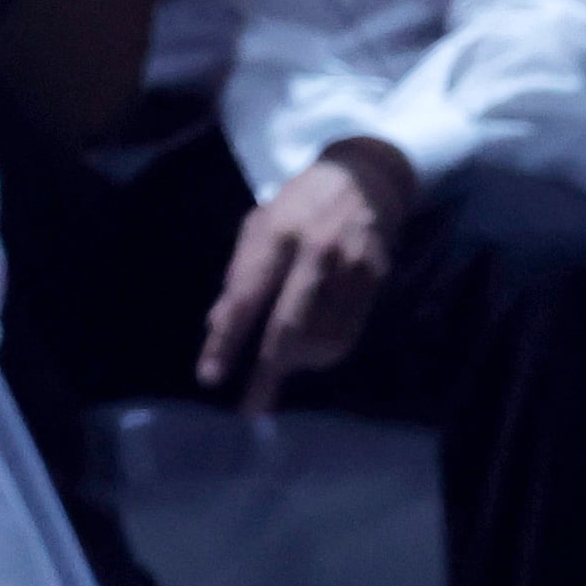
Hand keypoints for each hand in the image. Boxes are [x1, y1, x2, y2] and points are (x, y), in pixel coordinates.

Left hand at [199, 139, 419, 413]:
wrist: (365, 178)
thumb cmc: (299, 204)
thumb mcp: (258, 226)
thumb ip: (238, 275)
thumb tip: (216, 327)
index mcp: (276, 233)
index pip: (245, 297)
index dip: (226, 341)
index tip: (210, 377)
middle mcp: (315, 251)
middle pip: (288, 327)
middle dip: (266, 373)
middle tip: (250, 407)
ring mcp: (351, 267)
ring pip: (321, 338)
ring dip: (295, 365)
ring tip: (278, 369)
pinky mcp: (375, 280)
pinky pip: (347, 334)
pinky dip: (323, 355)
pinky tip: (308, 355)